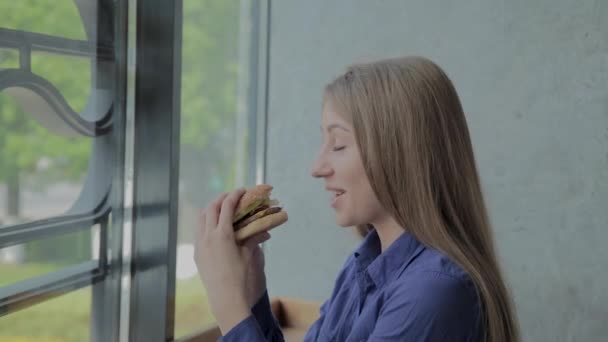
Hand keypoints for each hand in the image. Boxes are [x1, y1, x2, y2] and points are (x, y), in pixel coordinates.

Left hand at [194, 188, 270, 333]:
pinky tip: (214, 227)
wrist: (226, 299)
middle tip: (231, 197)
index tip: (241, 190)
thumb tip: (264, 232)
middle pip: (211, 209)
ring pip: (201, 219)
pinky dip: (206, 223)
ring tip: (221, 209)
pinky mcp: (197, 254)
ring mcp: (200, 245)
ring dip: (211, 210)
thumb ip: (254, 239)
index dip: (234, 196)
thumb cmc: (241, 277)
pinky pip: (198, 232)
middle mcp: (208, 237)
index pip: (226, 207)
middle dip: (221, 199)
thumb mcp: (249, 255)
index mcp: (222, 235)